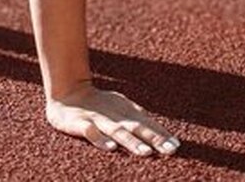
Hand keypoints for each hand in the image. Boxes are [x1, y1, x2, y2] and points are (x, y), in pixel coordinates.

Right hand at [46, 81, 179, 156]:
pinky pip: (90, 132)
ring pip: (116, 131)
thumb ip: (142, 121)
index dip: (162, 134)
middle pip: (137, 128)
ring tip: (145, 152)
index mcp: (126, 111)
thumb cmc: (101, 105)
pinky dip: (100, 139)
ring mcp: (97, 119)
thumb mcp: (122, 108)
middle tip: (170, 150)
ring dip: (132, 141)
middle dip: (154, 139)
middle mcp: (115, 115)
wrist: (67, 91)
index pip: (148, 123)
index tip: (176, 146)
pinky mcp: (79, 123)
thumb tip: (169, 138)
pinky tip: (110, 148)